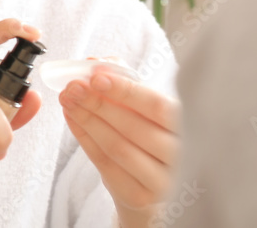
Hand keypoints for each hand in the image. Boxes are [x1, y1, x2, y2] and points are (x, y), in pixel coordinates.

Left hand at [59, 66, 180, 224]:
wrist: (154, 180)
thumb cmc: (150, 131)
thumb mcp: (144, 104)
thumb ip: (123, 77)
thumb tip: (95, 61)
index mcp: (189, 124)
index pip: (157, 106)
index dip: (125, 91)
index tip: (96, 77)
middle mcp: (181, 155)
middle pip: (133, 128)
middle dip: (97, 103)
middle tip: (72, 87)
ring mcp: (162, 180)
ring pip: (117, 147)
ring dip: (87, 120)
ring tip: (68, 100)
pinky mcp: (140, 196)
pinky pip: (105, 164)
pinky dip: (85, 138)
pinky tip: (73, 119)